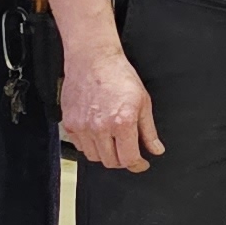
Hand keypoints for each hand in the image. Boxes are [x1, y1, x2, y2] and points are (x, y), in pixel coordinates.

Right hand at [61, 45, 159, 173]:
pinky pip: (80, 146)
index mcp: (122, 122)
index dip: (138, 165)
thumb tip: (156, 150)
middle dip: (123, 160)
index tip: (141, 163)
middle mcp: (100, 127)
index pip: (128, 159)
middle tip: (129, 151)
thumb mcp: (143, 102)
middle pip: (111, 162)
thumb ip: (149, 131)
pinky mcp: (69, 124)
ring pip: (94, 157)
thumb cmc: (119, 76)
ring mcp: (82, 127)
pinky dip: (90, 145)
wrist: (93, 59)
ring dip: (106, 154)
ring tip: (113, 141)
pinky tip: (98, 134)